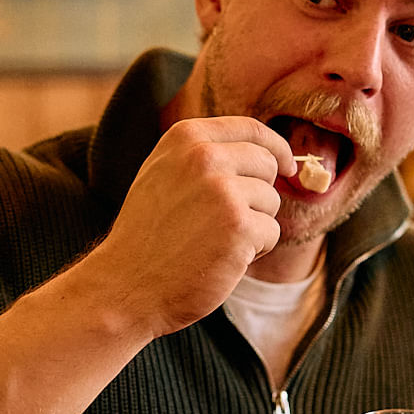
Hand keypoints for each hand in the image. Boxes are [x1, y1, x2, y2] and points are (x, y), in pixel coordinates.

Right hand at [87, 117, 295, 337]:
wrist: (127, 285)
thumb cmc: (147, 235)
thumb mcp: (163, 174)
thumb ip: (202, 154)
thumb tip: (263, 149)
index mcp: (186, 138)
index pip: (251, 129)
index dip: (276, 148)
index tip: (286, 165)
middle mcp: (205, 156)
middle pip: (267, 164)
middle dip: (259, 195)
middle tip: (226, 222)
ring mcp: (223, 190)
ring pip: (271, 201)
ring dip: (254, 225)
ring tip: (215, 241)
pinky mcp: (239, 226)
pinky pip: (271, 232)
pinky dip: (255, 251)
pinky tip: (223, 258)